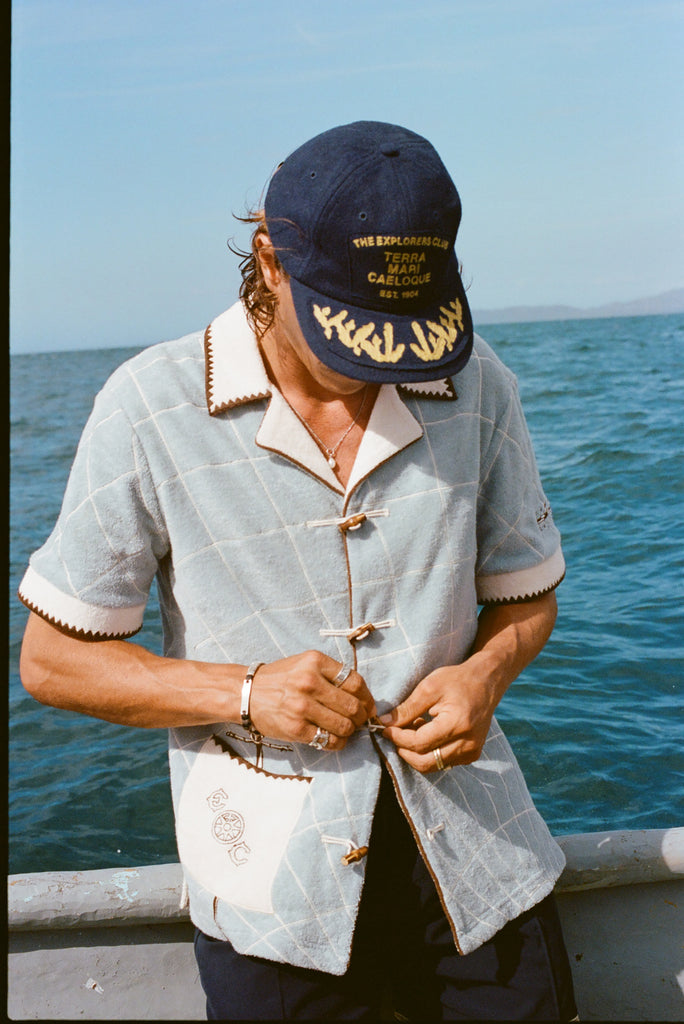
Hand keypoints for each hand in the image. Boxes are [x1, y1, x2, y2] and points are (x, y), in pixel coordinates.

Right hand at [249, 651, 375, 750]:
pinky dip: (337, 742)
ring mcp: (302, 706)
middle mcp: (309, 682)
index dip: (367, 697)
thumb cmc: (281, 679)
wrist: (247, 692)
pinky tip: (333, 738)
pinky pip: (328, 740)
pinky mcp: (295, 728)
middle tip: (359, 721)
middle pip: (353, 706)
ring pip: (344, 725)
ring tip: (346, 730)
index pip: (355, 682)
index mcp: (315, 662)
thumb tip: (363, 698)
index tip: (368, 705)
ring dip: (350, 731)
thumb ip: (332, 675)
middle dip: (361, 717)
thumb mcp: (305, 664)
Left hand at [378, 655, 496, 771]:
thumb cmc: (456, 680)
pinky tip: (427, 732)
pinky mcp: (472, 755)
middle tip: (394, 734)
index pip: (419, 743)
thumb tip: (384, 723)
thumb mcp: (429, 688)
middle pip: (425, 762)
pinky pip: (443, 762)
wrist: (485, 682)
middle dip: (404, 750)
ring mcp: (471, 752)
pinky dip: (429, 752)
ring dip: (417, 751)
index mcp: (457, 724)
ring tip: (414, 728)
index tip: (385, 729)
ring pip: (433, 765)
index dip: (398, 738)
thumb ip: (407, 708)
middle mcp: (467, 743)